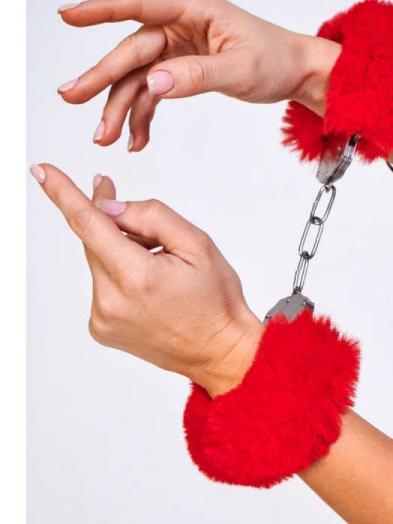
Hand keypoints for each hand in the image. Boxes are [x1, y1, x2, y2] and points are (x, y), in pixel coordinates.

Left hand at [30, 163, 263, 397]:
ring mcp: (103, 319)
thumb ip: (153, 217)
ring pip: (98, 262)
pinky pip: (101, 285)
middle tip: (138, 216)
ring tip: (160, 266)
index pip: (89, 224)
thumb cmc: (216, 301)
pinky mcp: (101, 328)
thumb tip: (111, 208)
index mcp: (138, 278)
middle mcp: (112, 301)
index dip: (63, 193)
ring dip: (120, 252)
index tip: (42, 171)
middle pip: (95, 241)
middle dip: (113, 221)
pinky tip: (148, 286)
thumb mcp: (199, 244)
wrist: (220, 352)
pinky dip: (118, 274)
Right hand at [57, 0, 340, 150]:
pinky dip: (144, 115)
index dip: (101, 9)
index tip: (67, 15)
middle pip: (133, 50)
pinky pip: (155, 92)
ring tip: (105, 137)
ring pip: (139, 76)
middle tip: (72, 96)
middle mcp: (182, 25)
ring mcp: (180, 48)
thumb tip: (154, 83)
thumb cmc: (277, 59)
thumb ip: (197, 75)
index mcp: (195, 9)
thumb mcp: (241, 68)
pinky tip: (136, 138)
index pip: (141, 4)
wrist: (295, 73)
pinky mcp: (183, 69)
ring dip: (120, 107)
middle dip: (103, 77)